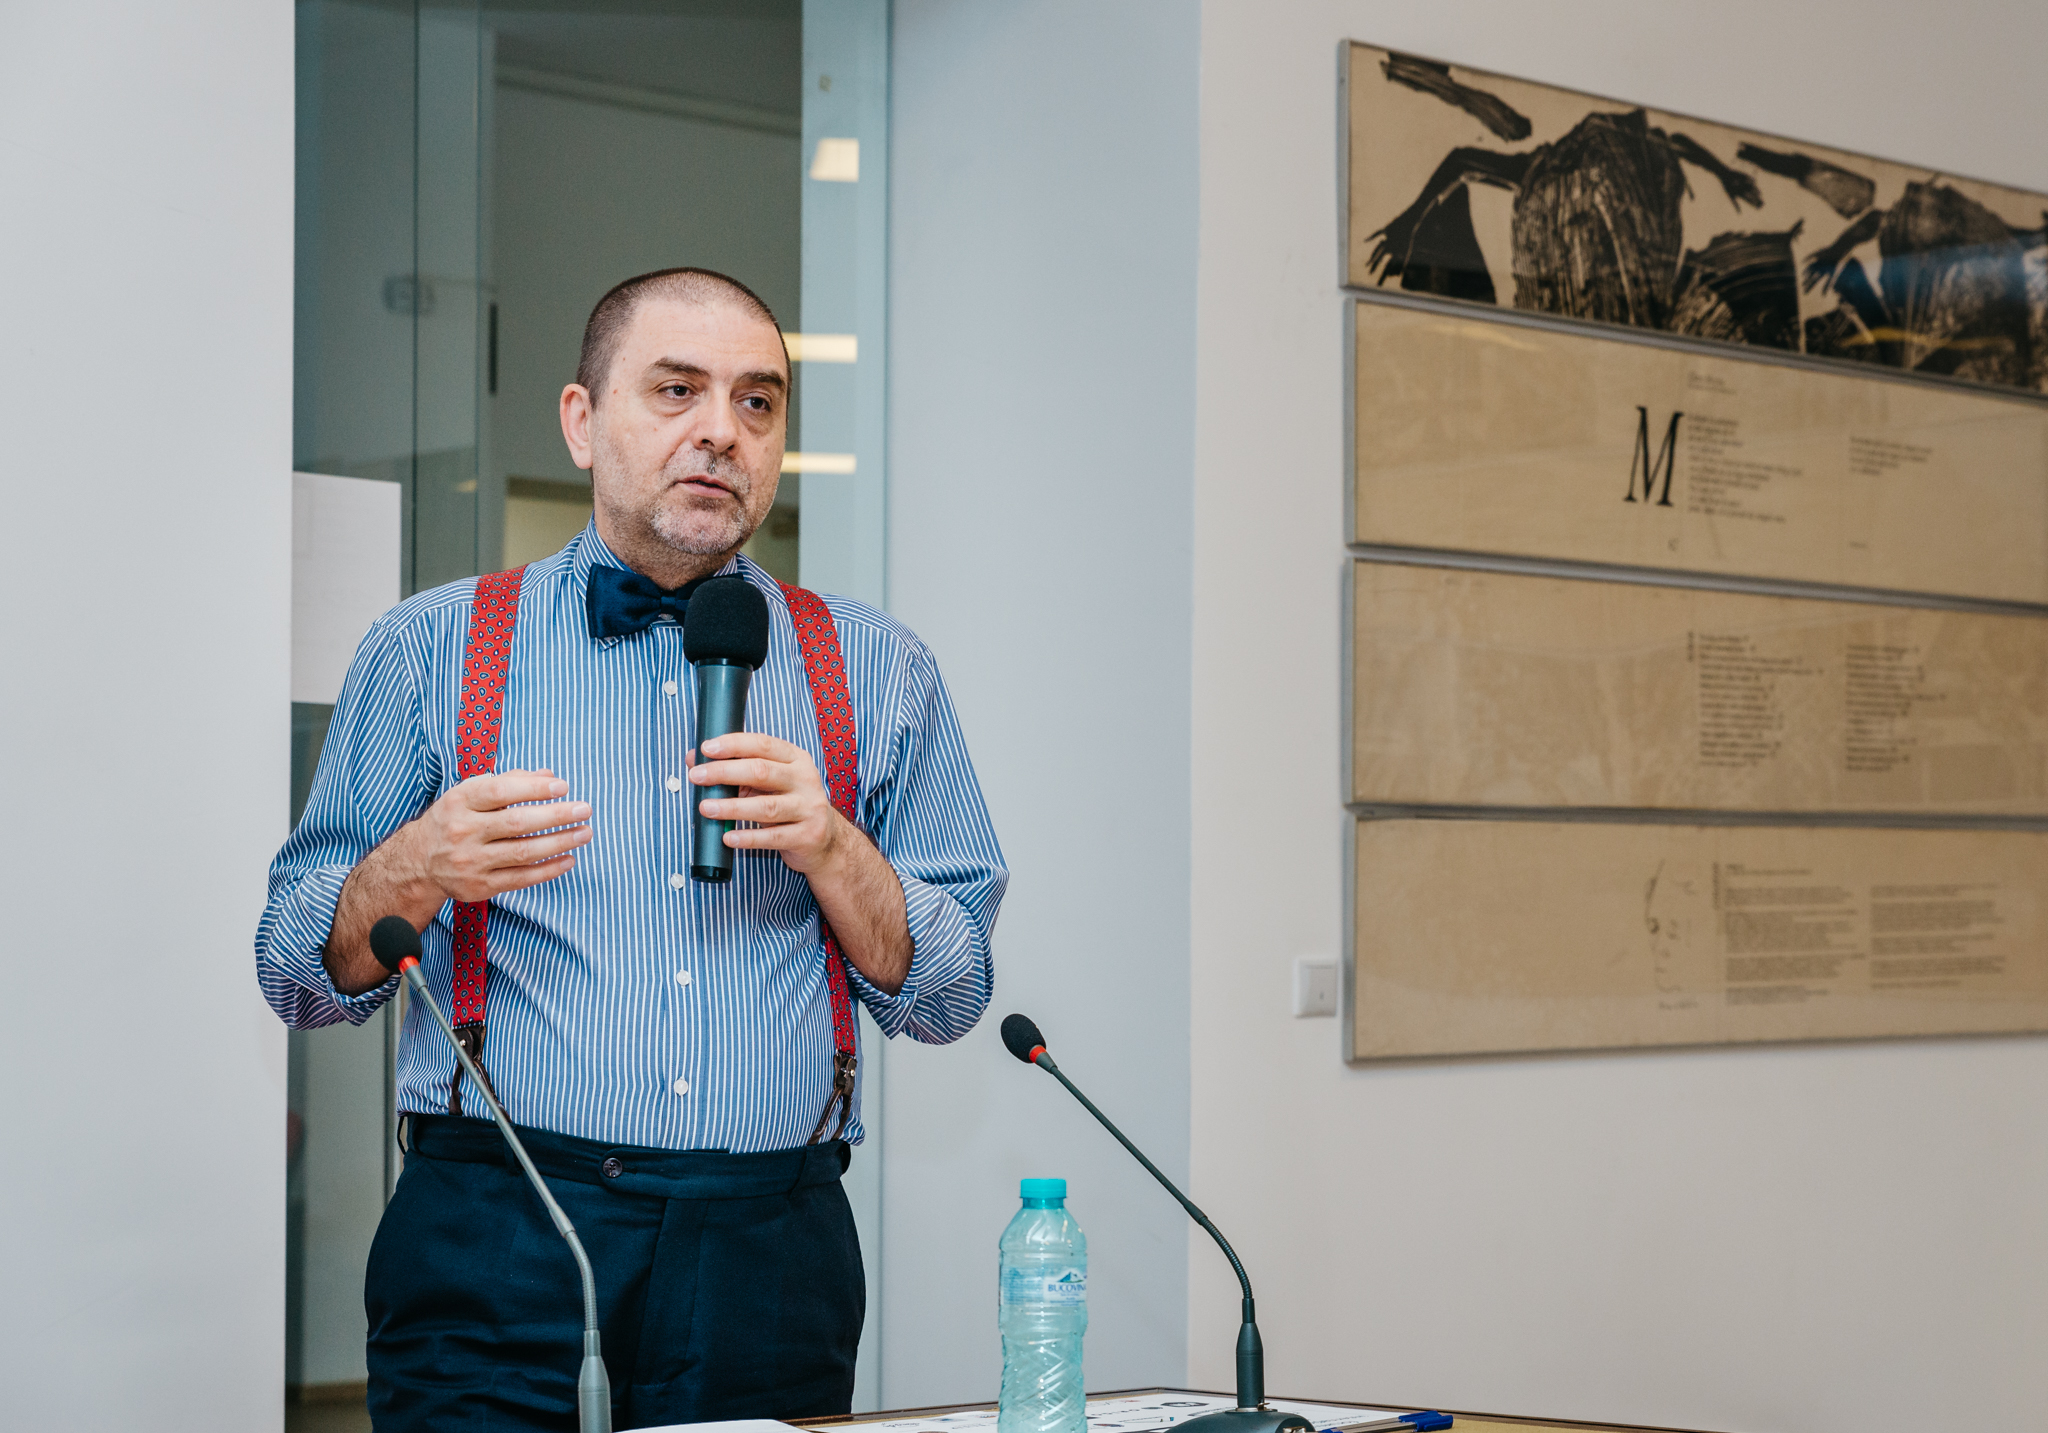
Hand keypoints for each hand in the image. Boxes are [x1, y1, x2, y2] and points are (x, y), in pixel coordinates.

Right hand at [402, 769, 592, 902]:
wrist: (418, 860)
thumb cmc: (456, 818)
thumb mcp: (472, 793)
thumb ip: (510, 782)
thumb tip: (549, 776)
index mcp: (460, 801)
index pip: (500, 792)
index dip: (534, 789)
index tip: (563, 787)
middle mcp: (463, 831)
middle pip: (517, 823)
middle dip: (556, 816)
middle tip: (585, 810)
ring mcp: (470, 861)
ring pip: (522, 852)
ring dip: (559, 842)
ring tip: (584, 833)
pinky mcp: (479, 886)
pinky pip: (520, 879)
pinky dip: (548, 870)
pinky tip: (569, 859)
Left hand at [689, 733, 844, 873]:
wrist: (825, 840)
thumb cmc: (789, 804)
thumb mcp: (768, 783)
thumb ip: (734, 770)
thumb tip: (693, 759)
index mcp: (796, 759)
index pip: (763, 744)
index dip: (733, 745)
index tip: (706, 749)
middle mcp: (805, 780)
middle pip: (762, 771)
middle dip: (725, 772)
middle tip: (697, 776)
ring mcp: (809, 808)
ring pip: (766, 806)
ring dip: (732, 807)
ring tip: (706, 808)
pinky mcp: (808, 835)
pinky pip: (773, 837)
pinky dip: (748, 837)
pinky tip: (728, 837)